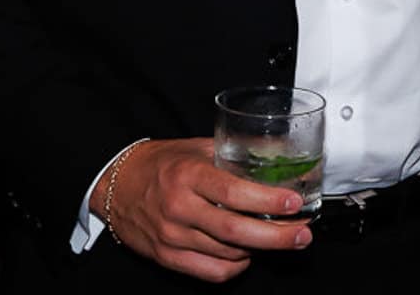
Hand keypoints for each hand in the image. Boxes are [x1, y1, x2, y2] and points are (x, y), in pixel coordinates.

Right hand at [91, 138, 312, 281]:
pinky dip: (236, 265)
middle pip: (235, 231)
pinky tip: (248, 253)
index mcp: (189, 175)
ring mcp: (172, 237)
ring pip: (226, 254)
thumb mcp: (198, 147)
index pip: (234, 192)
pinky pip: (211, 271)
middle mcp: (180, 208)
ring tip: (282, 238)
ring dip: (260, 249)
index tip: (294, 202)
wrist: (117, 185)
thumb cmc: (162, 163)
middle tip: (302, 234)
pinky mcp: (168, 258)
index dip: (267, 201)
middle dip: (276, 236)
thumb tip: (278, 151)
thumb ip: (235, 153)